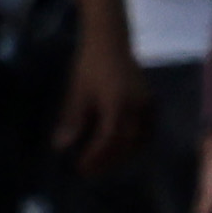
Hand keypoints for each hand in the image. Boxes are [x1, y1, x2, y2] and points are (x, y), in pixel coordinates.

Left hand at [56, 15, 145, 177]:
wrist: (111, 41)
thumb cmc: (90, 65)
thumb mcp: (77, 92)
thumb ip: (71, 119)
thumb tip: (60, 146)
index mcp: (117, 105)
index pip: (108, 140)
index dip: (95, 157)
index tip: (81, 168)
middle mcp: (137, 108)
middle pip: (125, 143)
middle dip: (108, 160)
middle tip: (91, 171)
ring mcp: (147, 105)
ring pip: (140, 139)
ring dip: (122, 154)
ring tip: (104, 163)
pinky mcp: (151, 102)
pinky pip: (147, 130)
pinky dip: (136, 143)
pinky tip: (122, 148)